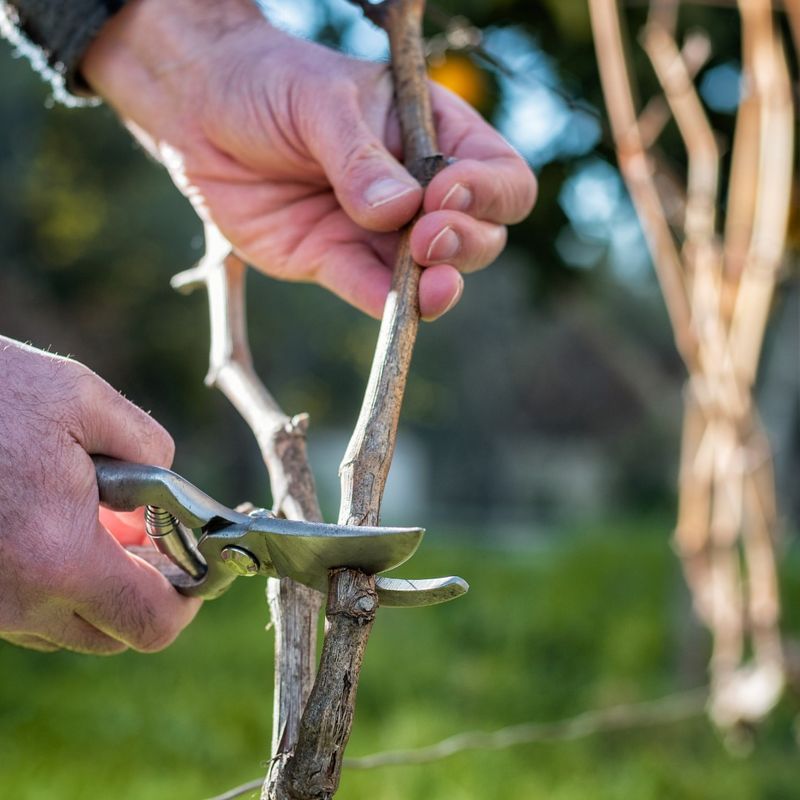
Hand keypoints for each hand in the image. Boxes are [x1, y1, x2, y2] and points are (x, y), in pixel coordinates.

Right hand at [0, 338, 199, 653]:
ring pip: (72, 627)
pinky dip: (60, 582)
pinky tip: (60, 525)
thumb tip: (171, 497)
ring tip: (104, 521)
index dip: (190, 599)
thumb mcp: (84, 400)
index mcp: (57, 556)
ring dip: (103, 587)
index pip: (153, 624)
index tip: (199, 564)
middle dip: (148, 591)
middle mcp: (16, 599)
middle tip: (154, 538)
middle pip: (116, 634)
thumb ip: (150, 450)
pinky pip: (31, 612)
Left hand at [81, 0, 535, 318]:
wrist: (199, 113)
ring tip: (430, 282)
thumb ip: (359, 157)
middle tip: (427, 235)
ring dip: (437, 283)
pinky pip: (374, 293)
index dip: (488, 192)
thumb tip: (401, 211)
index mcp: (435, 137)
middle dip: (465, 241)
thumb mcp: (320, 104)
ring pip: (433, 274)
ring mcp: (379, 233)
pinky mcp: (337, 262)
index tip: (445, 192)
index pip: (499, 175)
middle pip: (479, 234)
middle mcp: (418, 191)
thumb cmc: (269, 85)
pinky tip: (397, 308)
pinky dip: (390, 308)